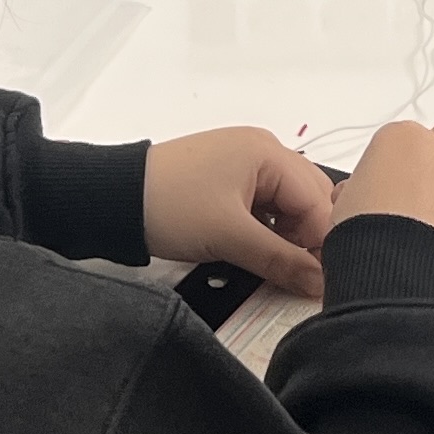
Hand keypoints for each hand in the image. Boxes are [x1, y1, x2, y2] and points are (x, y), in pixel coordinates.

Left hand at [144, 127, 338, 295]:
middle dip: (308, 237)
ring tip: (275, 265)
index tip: (322, 281)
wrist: (110, 198)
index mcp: (270, 152)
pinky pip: (264, 204)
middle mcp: (264, 150)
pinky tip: (257, 252)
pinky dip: (266, 229)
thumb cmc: (171, 207)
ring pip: (287, 204)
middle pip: (308, 198)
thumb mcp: (229, 237)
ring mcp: (244, 162)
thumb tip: (321, 284)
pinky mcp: (227, 178)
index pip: (318, 201)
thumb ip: (280, 261)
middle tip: (299, 275)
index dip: (323, 243)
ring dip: (287, 236)